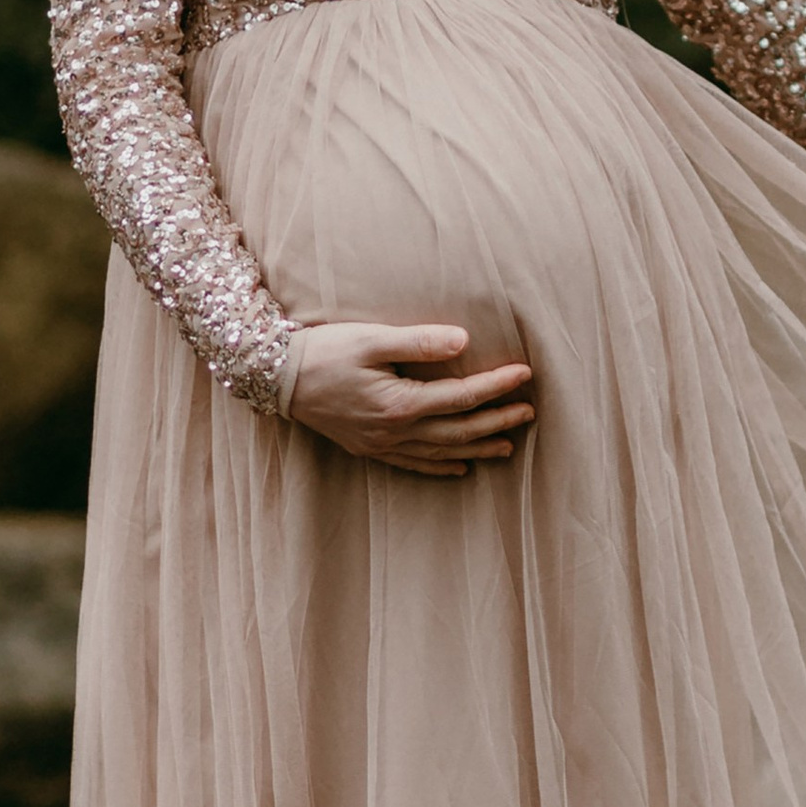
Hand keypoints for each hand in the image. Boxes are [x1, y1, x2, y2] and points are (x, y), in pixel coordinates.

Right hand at [285, 320, 535, 476]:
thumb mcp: (370, 339)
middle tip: (529, 412)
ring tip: (508, 446)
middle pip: (459, 431)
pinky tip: (459, 467)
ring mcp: (381, 444)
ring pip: (441, 453)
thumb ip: (418, 341)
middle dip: (497, 421)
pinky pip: (413, 464)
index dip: (497, 386)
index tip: (526, 374)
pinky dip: (440, 466)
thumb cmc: (323, 351)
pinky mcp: (368, 447)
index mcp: (400, 404)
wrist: (276, 377)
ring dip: (477, 448)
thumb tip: (464, 341)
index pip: (462, 397)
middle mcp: (395, 431)